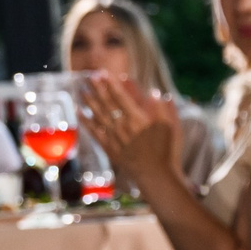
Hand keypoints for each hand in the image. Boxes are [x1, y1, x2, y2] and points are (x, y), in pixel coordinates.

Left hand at [80, 72, 179, 197]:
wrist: (156, 176)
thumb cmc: (167, 152)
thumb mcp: (171, 128)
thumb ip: (163, 110)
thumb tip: (156, 92)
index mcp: (137, 118)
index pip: (120, 96)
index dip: (110, 84)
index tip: (103, 73)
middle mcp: (122, 125)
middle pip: (106, 103)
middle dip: (97, 88)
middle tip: (89, 76)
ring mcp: (113, 137)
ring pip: (97, 115)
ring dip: (88, 101)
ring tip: (81, 89)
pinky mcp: (109, 147)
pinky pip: (93, 131)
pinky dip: (85, 121)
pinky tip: (78, 112)